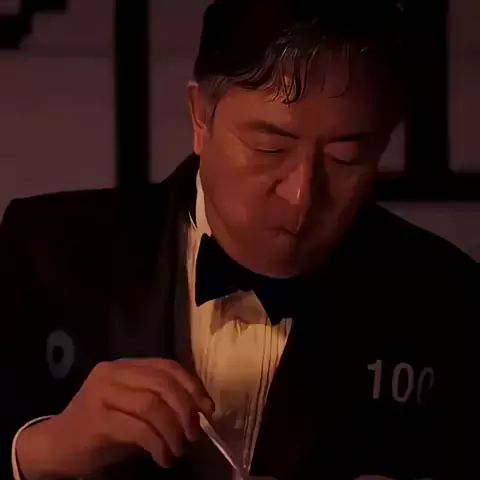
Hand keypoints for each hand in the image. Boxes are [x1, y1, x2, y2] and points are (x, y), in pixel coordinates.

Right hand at [16, 358, 213, 478]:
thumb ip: (161, 401)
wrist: (56, 448)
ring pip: (153, 405)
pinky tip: (164, 459)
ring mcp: (102, 394)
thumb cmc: (101, 428)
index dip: (192, 385)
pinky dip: (158, 445)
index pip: (167, 366)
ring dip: (173, 430)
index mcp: (125, 365)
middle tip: (194, 434)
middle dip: (186, 409)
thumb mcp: (134, 407)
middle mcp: (113, 373)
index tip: (207, 409)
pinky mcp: (97, 420)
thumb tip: (199, 410)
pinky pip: (140, 429)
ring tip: (179, 449)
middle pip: (163, 383)